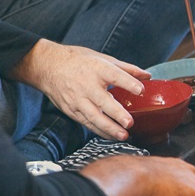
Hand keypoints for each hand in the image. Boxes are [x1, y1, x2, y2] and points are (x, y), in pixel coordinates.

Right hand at [13, 40, 149, 140]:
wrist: (47, 66)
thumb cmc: (78, 61)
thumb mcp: (102, 59)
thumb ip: (126, 69)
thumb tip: (147, 76)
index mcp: (97, 69)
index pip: (114, 76)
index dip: (128, 83)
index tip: (140, 90)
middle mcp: (87, 85)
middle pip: (103, 101)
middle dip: (117, 113)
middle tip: (129, 123)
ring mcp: (77, 99)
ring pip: (94, 117)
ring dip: (109, 128)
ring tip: (123, 135)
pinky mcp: (71, 110)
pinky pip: (87, 123)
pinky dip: (100, 131)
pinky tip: (111, 136)